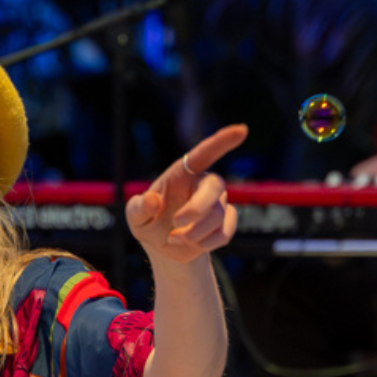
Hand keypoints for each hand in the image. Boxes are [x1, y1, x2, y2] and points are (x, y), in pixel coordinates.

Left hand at [126, 125, 244, 263]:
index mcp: (183, 173)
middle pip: (215, 187)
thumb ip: (139, 207)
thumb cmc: (147, 222)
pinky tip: (191, 244)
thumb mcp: (135, 216)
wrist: (161, 246)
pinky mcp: (225, 222)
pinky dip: (205, 243)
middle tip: (176, 223)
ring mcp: (218, 203)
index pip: (204, 153)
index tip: (241, 130)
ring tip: (174, 238)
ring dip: (192, 233)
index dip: (222, 142)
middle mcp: (203, 184)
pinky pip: (225, 233)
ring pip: (216, 216)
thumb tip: (151, 200)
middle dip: (197, 209)